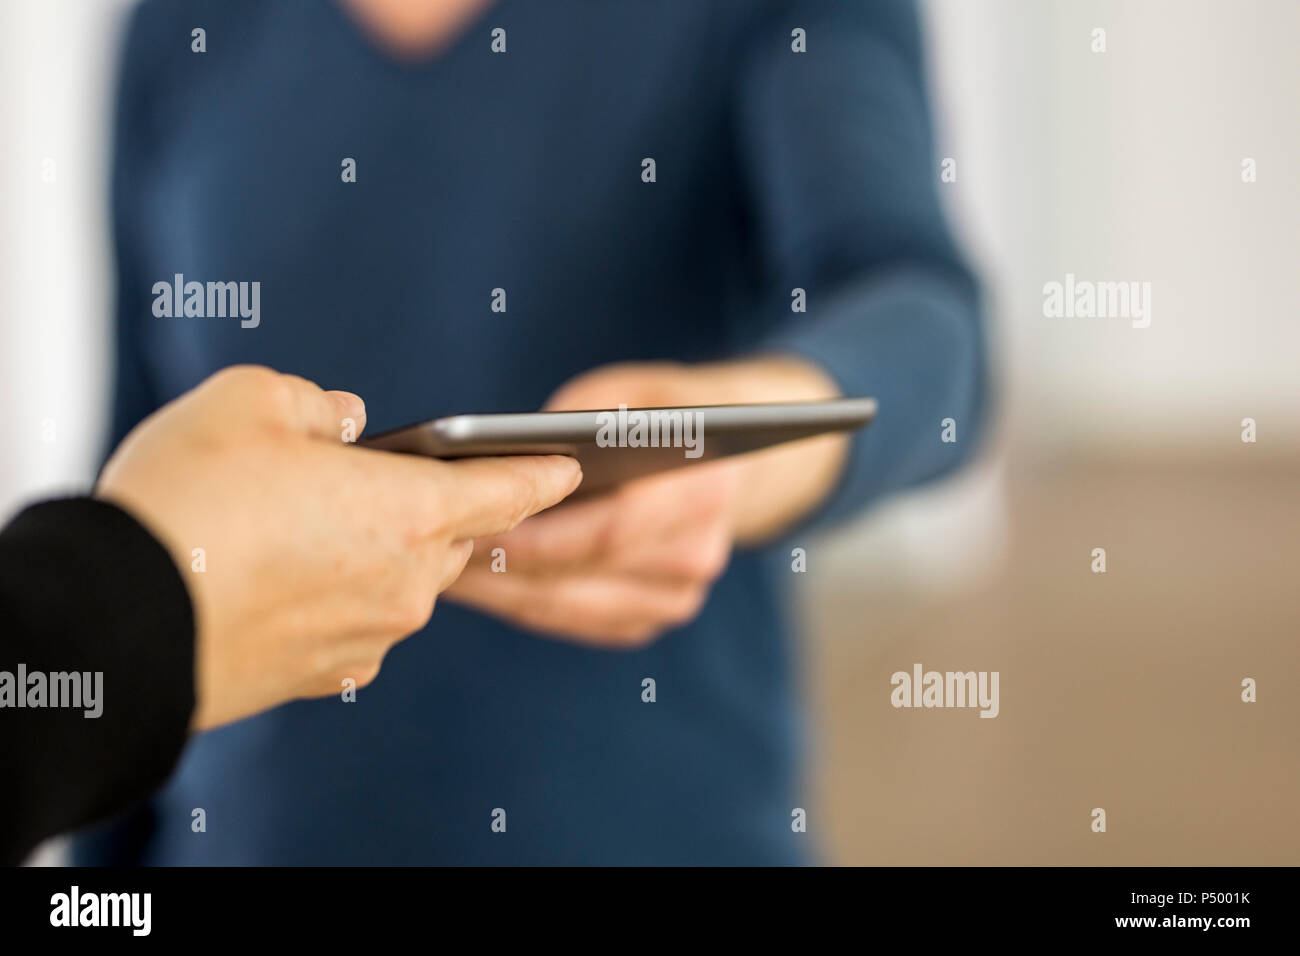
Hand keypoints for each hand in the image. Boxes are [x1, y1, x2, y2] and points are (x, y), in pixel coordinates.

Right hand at [95, 365, 581, 727]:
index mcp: (409, 510)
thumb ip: (312, 403)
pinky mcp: (321, 678)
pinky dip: (340, 600)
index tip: (571, 468)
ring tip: (314, 527)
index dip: (540, 474)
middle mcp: (405, 584)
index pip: (505, 489)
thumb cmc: (187, 500)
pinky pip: (356, 627)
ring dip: (377, 554)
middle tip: (390, 484)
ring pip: (400, 585)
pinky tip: (290, 581)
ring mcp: (367, 638)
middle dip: (439, 509)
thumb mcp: (247, 401)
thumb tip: (342, 423)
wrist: (118, 624)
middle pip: (450, 538)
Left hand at [444, 357, 846, 647]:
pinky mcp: (651, 618)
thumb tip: (513, 451)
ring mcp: (678, 597)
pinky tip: (481, 581)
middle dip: (503, 564)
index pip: (610, 530)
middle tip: (435, 547)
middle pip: (580, 574)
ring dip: (502, 590)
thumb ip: (585, 415)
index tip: (475, 527)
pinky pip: (574, 620)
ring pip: (568, 606)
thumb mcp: (639, 388)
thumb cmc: (677, 412)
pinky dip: (525, 602)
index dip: (539, 536)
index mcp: (704, 493)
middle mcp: (697, 556)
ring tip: (441, 564)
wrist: (743, 463)